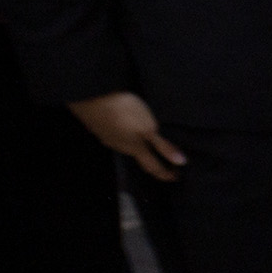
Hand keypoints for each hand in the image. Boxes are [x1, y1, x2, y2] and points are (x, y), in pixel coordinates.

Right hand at [70, 91, 186, 179]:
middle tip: (164, 162)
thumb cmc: (123, 111)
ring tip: (147, 144)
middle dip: (151, 160)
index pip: (153, 166)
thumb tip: (181, 163)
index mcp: (135, 148)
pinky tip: (125, 128)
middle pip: (138, 157)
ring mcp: (106, 135)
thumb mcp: (148, 128)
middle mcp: (120, 145)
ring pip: (125, 146)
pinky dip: (124, 135)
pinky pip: (115, 134)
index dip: (165, 174)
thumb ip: (163, 145)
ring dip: (137, 147)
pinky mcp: (98, 125)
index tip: (176, 177)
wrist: (90, 95)